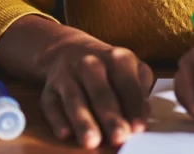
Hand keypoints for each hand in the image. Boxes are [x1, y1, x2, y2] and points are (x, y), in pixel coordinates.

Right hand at [38, 41, 153, 147]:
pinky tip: (65, 134)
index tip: (139, 128)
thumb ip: (139, 90)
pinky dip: (57, 120)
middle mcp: (91, 63)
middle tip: (119, 137)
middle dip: (110, 117)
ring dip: (83, 121)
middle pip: (101, 93)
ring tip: (91, 141)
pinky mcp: (49, 89)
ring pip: (74, 99)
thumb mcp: (131, 68)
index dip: (134, 107)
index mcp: (118, 58)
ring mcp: (67, 75)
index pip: (128, 85)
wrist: (71, 50)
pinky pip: (51, 105)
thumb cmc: (109, 67)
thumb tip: (144, 113)